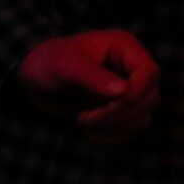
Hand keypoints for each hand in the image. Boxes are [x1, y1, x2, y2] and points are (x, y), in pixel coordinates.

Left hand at [19, 30, 162, 144]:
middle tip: (87, 118)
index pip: (150, 73)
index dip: (134, 95)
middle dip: (121, 114)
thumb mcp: (65, 65)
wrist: (33, 76)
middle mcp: (130, 68)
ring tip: (86, 123)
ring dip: (117, 127)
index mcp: (124, 48)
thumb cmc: (48, 61)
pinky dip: (113, 135)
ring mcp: (126, 89)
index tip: (105, 108)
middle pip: (151, 97)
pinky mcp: (118, 108)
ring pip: (143, 115)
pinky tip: (90, 132)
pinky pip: (131, 128)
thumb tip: (123, 92)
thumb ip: (94, 77)